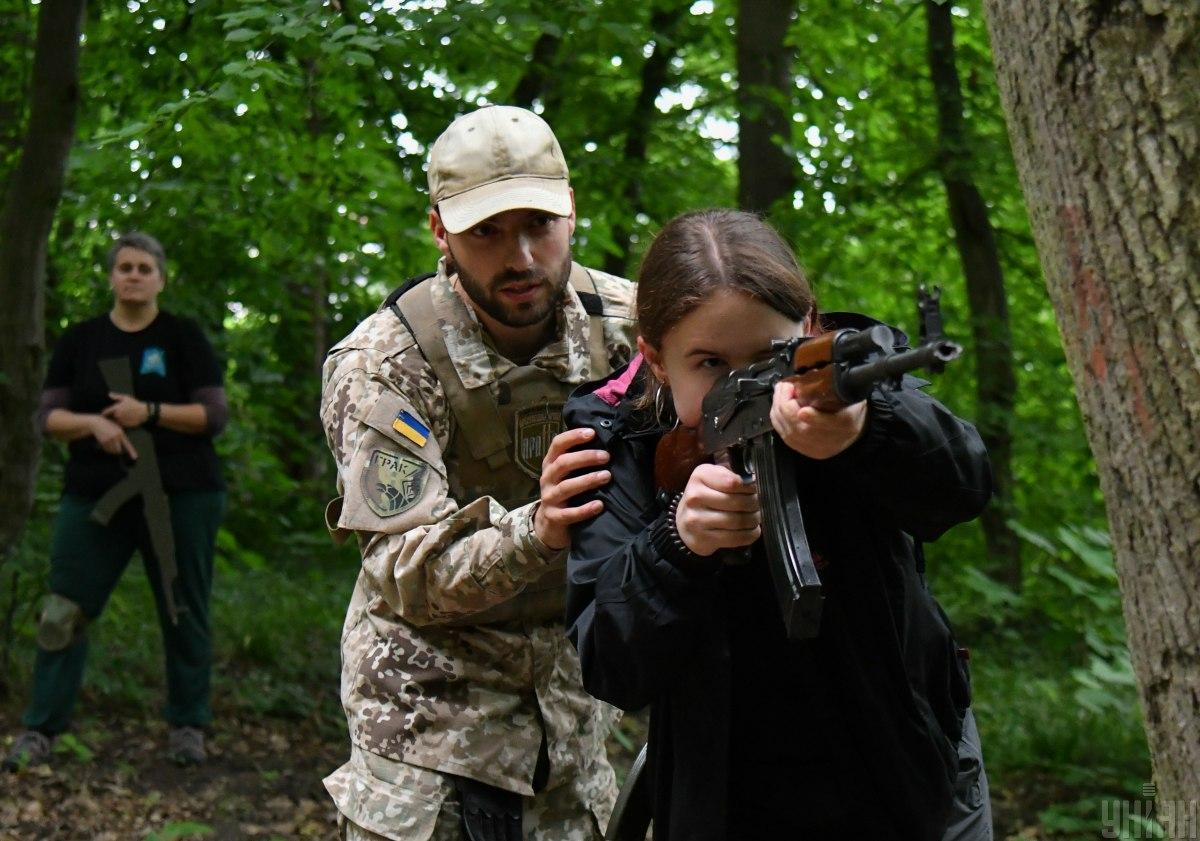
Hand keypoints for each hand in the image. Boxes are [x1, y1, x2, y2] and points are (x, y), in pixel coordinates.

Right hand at [89, 415, 137, 458]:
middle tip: (115, 450)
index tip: (135, 458)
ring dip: (111, 450)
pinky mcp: (103, 441)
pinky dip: (105, 448)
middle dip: (117, 451)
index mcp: (121, 433)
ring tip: (108, 442)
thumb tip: (122, 448)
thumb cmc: (108, 426)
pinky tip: (104, 442)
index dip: (131, 451)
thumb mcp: (116, 429)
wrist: (97, 423)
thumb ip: (121, 437)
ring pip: (112, 450)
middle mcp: (116, 436)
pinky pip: (106, 449)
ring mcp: (109, 439)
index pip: (127, 444)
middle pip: (118, 450)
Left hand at [101, 392, 149, 427]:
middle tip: (113, 416)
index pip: (105, 412)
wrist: (145, 412)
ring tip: (121, 419)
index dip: (104, 413)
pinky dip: (121, 424)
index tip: (104, 414)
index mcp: (116, 408)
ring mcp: (121, 421)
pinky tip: (125, 421)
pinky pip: (121, 425)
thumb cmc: (135, 404)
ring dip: (116, 421)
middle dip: (110, 417)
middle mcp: (117, 415)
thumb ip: (116, 396)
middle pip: (110, 418)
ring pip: (115, 422)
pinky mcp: (126, 426)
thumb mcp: (126, 398)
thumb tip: (109, 394)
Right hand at [534, 427, 611, 550]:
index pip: (558, 444)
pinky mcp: (554, 517)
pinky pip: (569, 513)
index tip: (592, 433)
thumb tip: (606, 443)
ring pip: (566, 487)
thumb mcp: (566, 473)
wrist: (549, 523)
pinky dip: (585, 509)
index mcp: (550, 463)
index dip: (573, 436)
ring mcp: (549, 498)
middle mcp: (547, 478)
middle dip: (585, 457)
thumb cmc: (564, 491)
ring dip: (587, 480)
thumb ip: (579, 459)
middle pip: (563, 463)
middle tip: (606, 456)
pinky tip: (600, 505)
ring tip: (607, 476)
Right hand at [675, 463, 759, 556]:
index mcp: (699, 476)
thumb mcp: (713, 478)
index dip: (750, 488)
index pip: (733, 482)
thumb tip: (753, 484)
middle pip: (737, 502)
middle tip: (758, 506)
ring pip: (737, 521)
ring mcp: (696, 520)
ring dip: (753, 520)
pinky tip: (752, 531)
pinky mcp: (702, 539)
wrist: (683, 522)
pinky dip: (749, 535)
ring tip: (755, 518)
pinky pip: (734, 538)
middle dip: (754, 505)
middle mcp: (694, 497)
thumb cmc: (705, 497)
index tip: (754, 491)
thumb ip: (730, 476)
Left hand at [770, 381, 866, 459]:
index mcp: (847, 424)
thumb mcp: (852, 395)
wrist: (855, 431)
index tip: (803, 411)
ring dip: (779, 411)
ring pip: (790, 433)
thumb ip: (838, 388)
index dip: (815, 419)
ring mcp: (816, 449)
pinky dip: (778, 420)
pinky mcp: (806, 451)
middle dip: (787, 406)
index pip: (831, 424)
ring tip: (779, 393)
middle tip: (784, 387)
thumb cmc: (851, 409)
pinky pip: (786, 437)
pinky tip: (777, 407)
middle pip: (803, 430)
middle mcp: (831, 440)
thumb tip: (817, 375)